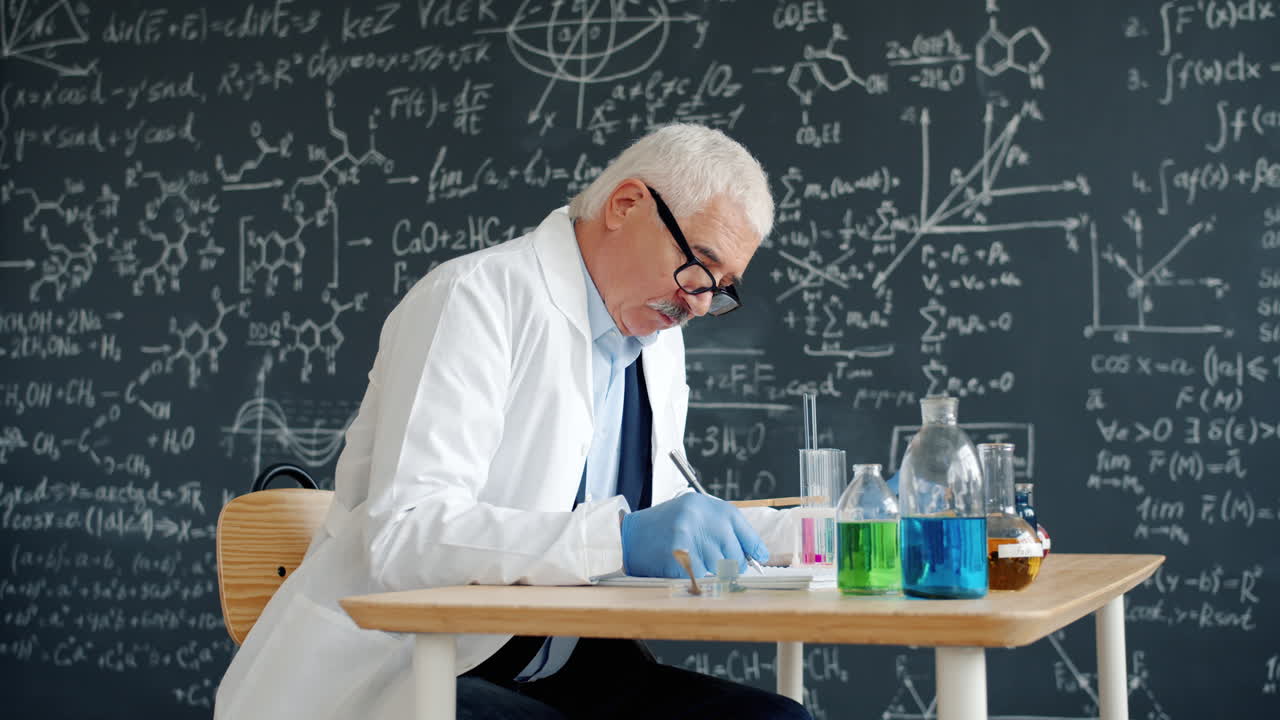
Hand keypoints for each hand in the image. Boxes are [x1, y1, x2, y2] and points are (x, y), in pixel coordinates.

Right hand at [620, 493, 768, 577]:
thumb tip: (754, 554)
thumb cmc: (664, 527)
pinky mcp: (678, 555)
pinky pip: (700, 577)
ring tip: (692, 562)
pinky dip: (695, 578)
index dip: (754, 547)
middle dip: (729, 565)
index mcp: (707, 505)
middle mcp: (701, 517)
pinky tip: (682, 569)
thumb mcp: (694, 515)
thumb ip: (721, 528)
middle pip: (734, 555)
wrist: (628, 535)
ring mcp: (689, 535)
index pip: (744, 530)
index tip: (760, 558)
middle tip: (715, 564)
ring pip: (719, 569)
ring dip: (710, 572)